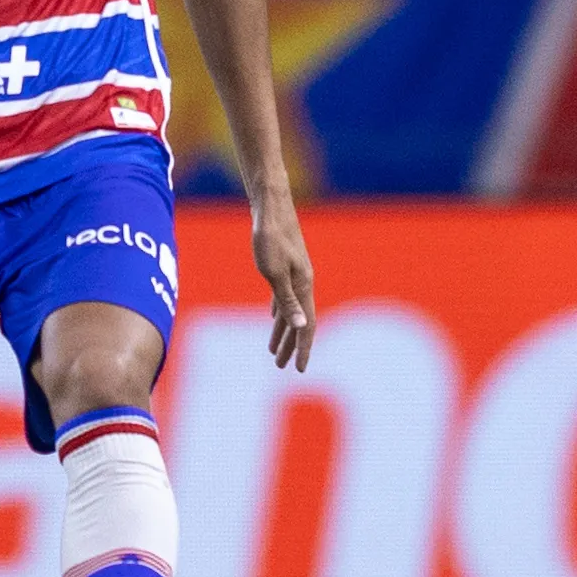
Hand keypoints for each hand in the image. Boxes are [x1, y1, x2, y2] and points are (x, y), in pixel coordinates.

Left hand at [251, 197, 316, 371]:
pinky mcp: (284, 265)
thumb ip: (287, 300)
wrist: (270, 206)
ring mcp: (295, 274)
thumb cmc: (270, 238)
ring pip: (290, 309)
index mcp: (303, 287)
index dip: (303, 349)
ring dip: (282, 331)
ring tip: (272, 350)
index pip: (307, 326)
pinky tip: (274, 317)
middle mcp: (303, 283)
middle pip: (298, 322)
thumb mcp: (275, 272)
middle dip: (289, 345)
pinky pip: (284, 296)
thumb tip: (302, 328)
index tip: (299, 370)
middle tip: (280, 366)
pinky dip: (280, 311)